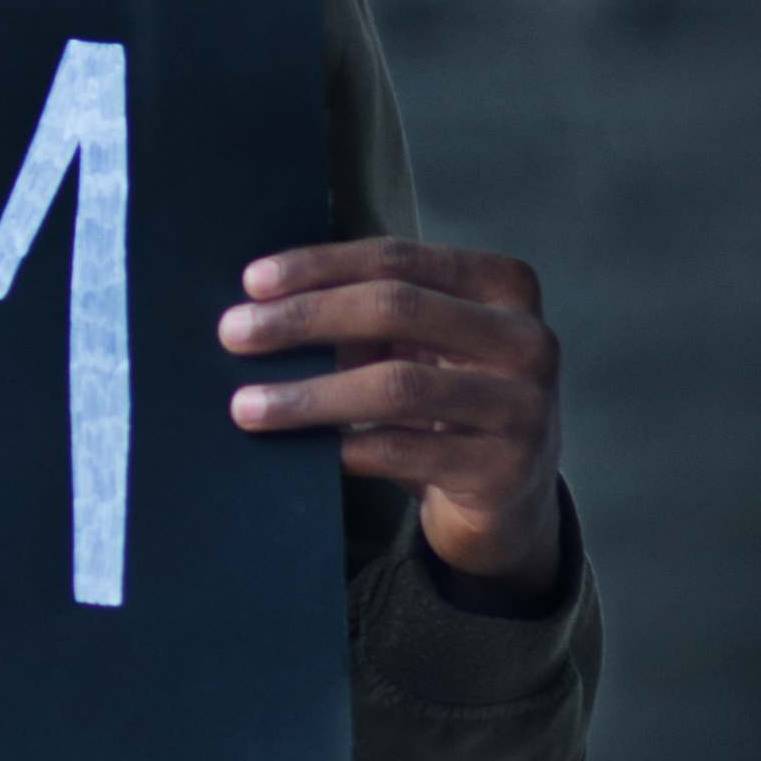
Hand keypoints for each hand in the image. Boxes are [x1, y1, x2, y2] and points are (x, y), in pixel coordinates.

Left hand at [220, 238, 565, 597]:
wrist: (511, 501)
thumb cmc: (448, 403)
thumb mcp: (422, 347)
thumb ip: (368, 317)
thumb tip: (262, 308)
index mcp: (504, 287)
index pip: (397, 258)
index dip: (319, 266)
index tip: (251, 283)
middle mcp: (526, 339)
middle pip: (396, 308)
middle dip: (304, 319)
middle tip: (234, 334)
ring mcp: (525, 407)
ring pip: (397, 385)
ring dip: (309, 395)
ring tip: (246, 405)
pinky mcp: (506, 471)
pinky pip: (405, 452)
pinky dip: (344, 448)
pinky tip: (303, 452)